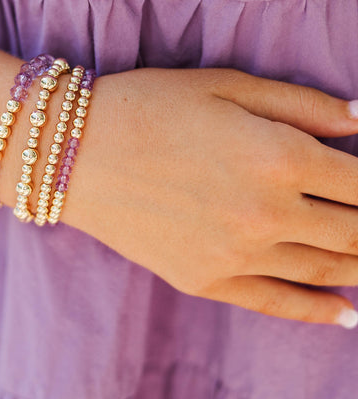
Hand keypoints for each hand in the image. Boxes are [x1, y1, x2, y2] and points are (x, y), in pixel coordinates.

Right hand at [66, 66, 357, 326]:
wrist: (70, 153)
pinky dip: (320, 312)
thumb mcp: (227, 84)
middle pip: (356, 231)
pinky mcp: (207, 282)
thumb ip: (304, 104)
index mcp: (279, 155)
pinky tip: (348, 314)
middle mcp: (268, 214)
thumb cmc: (148, 104)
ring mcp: (238, 256)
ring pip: (327, 270)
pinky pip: (279, 305)